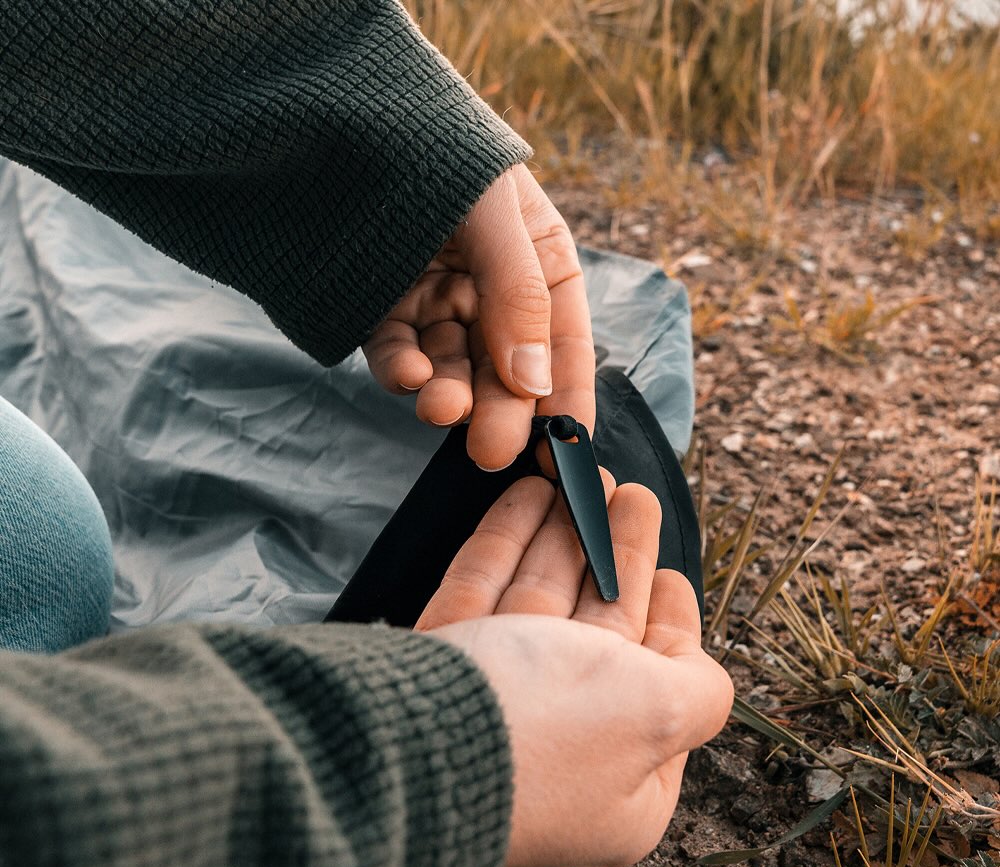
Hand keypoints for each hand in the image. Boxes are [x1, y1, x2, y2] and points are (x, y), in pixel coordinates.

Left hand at [363, 164, 595, 471]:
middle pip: (506, 368)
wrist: (348, 114)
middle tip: (493, 450)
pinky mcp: (387, 312)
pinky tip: (409, 376)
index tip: (567, 446)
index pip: (564, 342)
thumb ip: (519, 292)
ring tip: (440, 409)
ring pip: (453, 368)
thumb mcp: (495, 210)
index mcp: (541, 265)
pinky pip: (399, 353)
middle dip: (500, 410)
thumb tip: (535, 383)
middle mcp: (494, 294)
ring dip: (450, 394)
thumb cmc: (441, 149)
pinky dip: (402, 370)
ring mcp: (440, 305)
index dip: (568, 395)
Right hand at [416, 476, 732, 866]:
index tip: (672, 576)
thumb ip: (699, 690)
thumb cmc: (550, 734)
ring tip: (588, 477)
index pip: (656, 685)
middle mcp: (558, 739)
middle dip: (617, 557)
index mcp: (619, 773)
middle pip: (598, 628)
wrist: (410, 746)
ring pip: (540, 600)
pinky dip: (508, 540)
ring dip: (566, 534)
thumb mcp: (660, 716)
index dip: (669, 622)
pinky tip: (530, 495)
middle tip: (630, 496)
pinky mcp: (445, 663)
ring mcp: (495, 701)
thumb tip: (699, 673)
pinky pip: (484, 589)